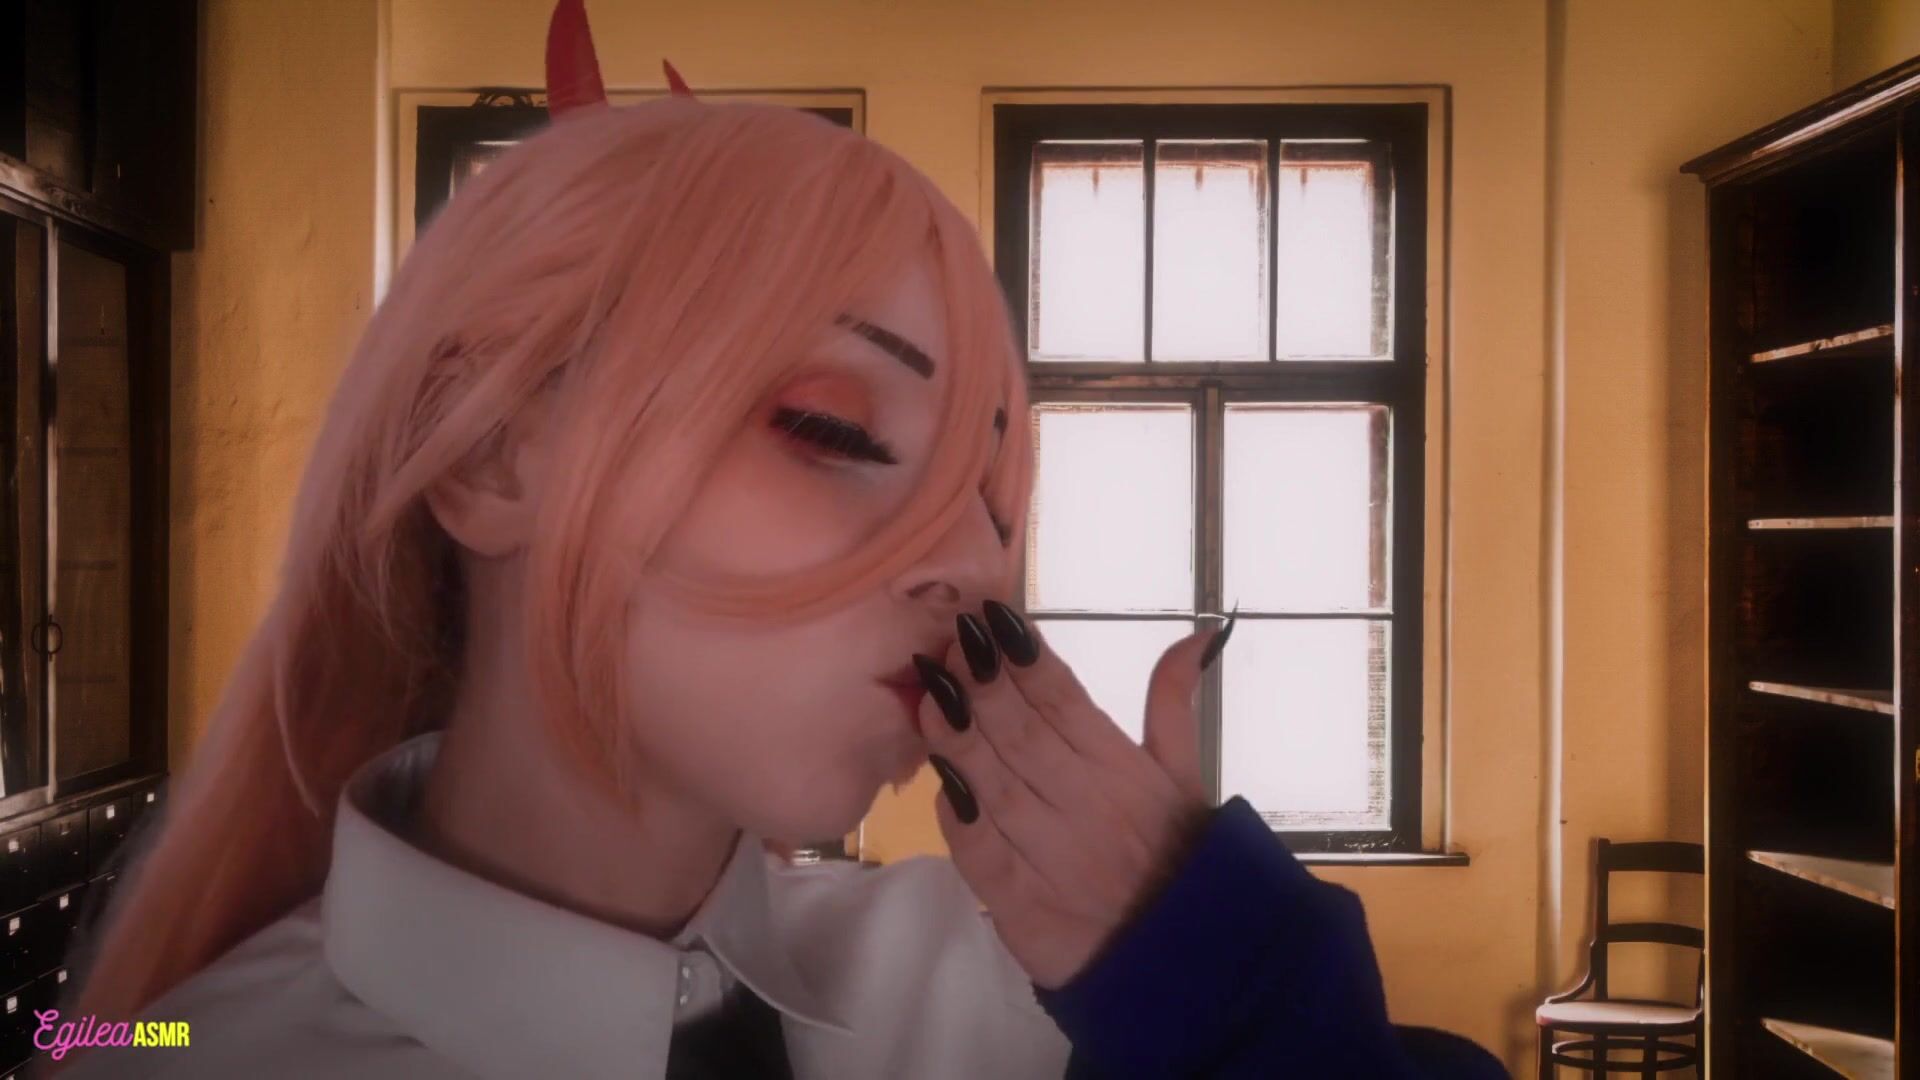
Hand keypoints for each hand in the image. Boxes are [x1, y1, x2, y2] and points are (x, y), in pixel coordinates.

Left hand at [913, 600, 1235, 990]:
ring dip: (959, 735)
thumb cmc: (1177, 857)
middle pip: (1022, 733)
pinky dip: (957, 812)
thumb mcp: (1184, 776)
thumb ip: (1173, 703)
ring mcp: (1050, 854)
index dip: (1026, 657)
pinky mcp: (1019, 902)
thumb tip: (1199, 633)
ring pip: (995, 784)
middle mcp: (1085, 804)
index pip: (1065, 701)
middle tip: (948, 639)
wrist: (1178, 961)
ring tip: (931, 690)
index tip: (991, 617)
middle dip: (982, 683)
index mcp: (1124, 770)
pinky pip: (979, 850)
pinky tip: (936, 776)